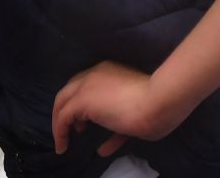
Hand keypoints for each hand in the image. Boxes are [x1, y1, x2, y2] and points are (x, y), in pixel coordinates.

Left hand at [53, 60, 175, 155]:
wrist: (160, 100)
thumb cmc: (157, 102)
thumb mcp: (136, 112)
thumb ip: (118, 126)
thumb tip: (104, 147)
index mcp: (110, 71)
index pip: (87, 83)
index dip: (81, 101)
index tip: (84, 121)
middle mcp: (96, 74)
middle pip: (70, 90)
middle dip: (66, 110)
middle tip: (71, 128)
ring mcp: (88, 86)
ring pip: (62, 101)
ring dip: (60, 121)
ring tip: (63, 139)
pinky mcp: (83, 100)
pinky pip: (62, 118)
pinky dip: (60, 133)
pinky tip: (62, 147)